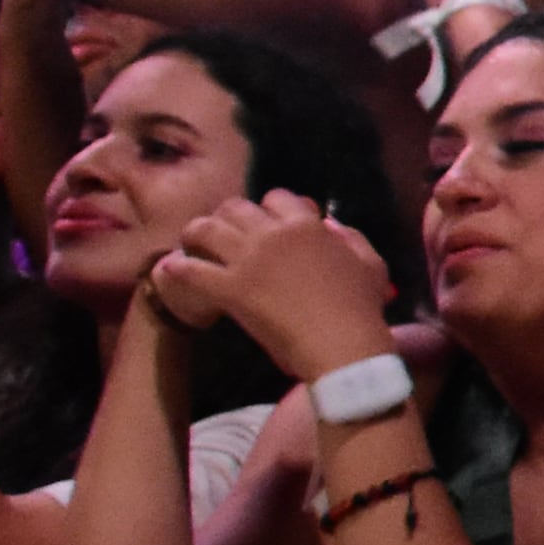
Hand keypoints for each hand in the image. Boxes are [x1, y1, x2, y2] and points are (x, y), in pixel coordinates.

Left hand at [147, 193, 397, 381]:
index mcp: (306, 224)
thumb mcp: (371, 264)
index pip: (275, 198)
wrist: (343, 346)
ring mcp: (248, 259)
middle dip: (226, 219)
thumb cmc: (362, 309)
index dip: (268, 210)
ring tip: (192, 249)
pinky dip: (178, 269)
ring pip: (205, 230)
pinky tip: (173, 272)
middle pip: (233, 208)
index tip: (265, 226)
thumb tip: (331, 226)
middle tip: (222, 237)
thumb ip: (350, 238)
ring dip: (196, 237)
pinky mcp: (230, 288)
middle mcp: (272, 233)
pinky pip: (190, 270)